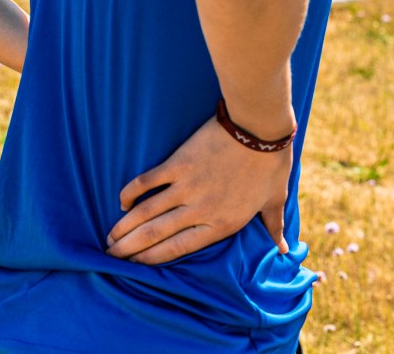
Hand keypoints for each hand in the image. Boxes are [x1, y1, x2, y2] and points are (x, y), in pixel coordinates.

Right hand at [105, 115, 292, 264]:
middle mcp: (200, 210)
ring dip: (125, 227)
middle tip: (111, 256)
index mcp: (222, 223)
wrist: (259, 127)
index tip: (135, 266)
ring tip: (110, 238)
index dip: (153, 260)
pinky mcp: (178, 164)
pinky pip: (147, 182)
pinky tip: (121, 202)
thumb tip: (283, 249)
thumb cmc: (271, 163)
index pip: (179, 249)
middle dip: (130, 249)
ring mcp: (187, 187)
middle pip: (156, 235)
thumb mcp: (275, 199)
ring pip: (146, 214)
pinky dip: (131, 193)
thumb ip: (273, 226)